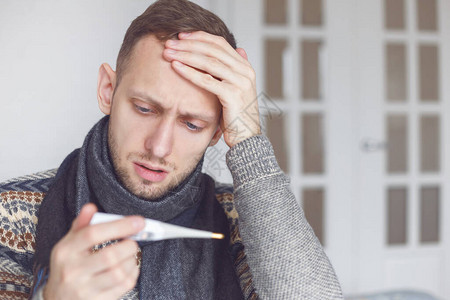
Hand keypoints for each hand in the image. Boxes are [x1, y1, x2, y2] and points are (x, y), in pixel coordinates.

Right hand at [43, 204, 144, 299]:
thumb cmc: (67, 267)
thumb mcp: (68, 244)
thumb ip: (81, 225)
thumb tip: (91, 207)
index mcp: (65, 251)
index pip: (93, 234)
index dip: (119, 225)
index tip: (138, 221)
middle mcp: (72, 271)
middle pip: (110, 255)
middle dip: (129, 245)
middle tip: (133, 241)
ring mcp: (83, 290)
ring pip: (119, 272)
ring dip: (132, 260)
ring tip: (130, 254)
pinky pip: (123, 287)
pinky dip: (133, 274)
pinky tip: (129, 268)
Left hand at [163, 31, 259, 147]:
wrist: (246, 138)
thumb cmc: (236, 116)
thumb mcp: (236, 89)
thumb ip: (235, 70)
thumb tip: (240, 49)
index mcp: (245, 67)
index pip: (220, 43)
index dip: (200, 37)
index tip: (181, 36)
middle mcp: (245, 72)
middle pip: (213, 50)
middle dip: (189, 44)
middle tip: (169, 42)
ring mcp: (240, 82)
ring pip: (209, 62)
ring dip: (186, 55)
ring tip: (168, 53)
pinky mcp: (232, 95)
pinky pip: (207, 80)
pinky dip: (189, 72)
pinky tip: (176, 67)